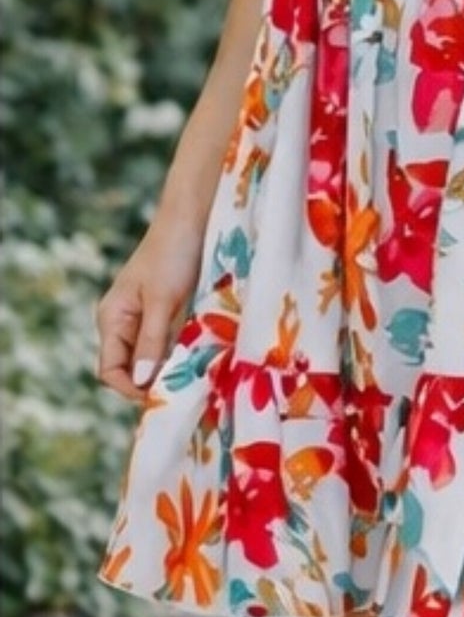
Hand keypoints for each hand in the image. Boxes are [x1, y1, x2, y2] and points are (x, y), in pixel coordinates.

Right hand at [95, 222, 202, 403]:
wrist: (194, 218)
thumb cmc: (173, 253)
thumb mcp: (162, 299)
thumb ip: (151, 340)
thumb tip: (141, 382)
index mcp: (112, 319)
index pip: (110, 370)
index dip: (130, 389)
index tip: (160, 398)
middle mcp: (125, 324)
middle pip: (131, 370)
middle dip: (152, 384)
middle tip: (183, 394)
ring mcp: (147, 320)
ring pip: (153, 361)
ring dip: (170, 372)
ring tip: (194, 381)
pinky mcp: (170, 315)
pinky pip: (171, 346)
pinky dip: (182, 357)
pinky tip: (201, 362)